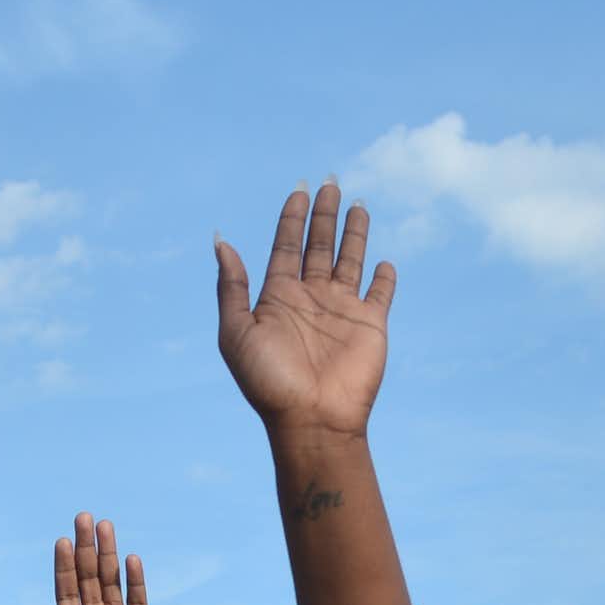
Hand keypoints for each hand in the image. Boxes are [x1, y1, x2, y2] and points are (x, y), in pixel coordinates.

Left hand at [11, 515, 174, 604]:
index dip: (64, 569)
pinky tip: (131, 559)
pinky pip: (138, 601)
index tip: (61, 542)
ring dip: (108, 556)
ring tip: (105, 526)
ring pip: (112, 584)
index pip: (66, 595)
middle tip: (83, 517)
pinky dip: (135, 580)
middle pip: (88, 581)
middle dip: (85, 550)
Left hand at [216, 183, 392, 441]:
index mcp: (278, 298)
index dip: (291, 219)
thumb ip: (231, 287)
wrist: (312, 421)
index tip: (299, 191)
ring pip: (349, 261)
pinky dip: (383, 278)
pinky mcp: (370, 325)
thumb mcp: (237, 333)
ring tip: (356, 204)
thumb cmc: (270, 382)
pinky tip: (383, 262)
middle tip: (329, 184)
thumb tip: (221, 241)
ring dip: (353, 234)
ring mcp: (341, 311)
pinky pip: (380, 295)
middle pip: (318, 246)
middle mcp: (310, 300)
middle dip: (323, 215)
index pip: (286, 247)